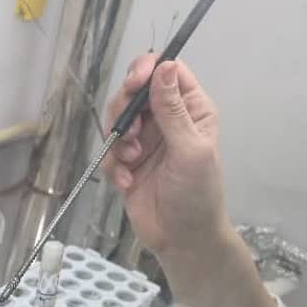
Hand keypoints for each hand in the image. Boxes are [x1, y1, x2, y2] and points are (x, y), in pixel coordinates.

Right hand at [104, 55, 276, 306]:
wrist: (182, 239)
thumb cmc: (197, 194)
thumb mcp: (190, 149)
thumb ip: (173, 110)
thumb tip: (164, 66)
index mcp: (191, 109)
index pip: (166, 72)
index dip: (147, 70)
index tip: (133, 84)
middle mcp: (166, 120)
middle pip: (134, 92)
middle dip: (124, 110)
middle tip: (128, 131)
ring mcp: (145, 142)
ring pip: (117, 120)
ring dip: (118, 139)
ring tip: (131, 160)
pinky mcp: (127, 164)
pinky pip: (109, 153)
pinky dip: (114, 166)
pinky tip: (126, 182)